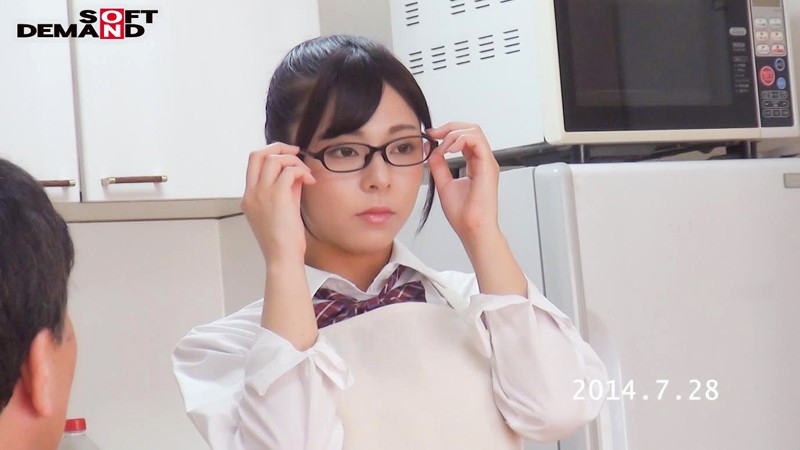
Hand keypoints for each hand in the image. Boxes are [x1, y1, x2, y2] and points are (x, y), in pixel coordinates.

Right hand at [240, 143, 315, 264]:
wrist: (282, 258)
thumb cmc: (283, 241)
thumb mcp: (282, 210)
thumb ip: (286, 190)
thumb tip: (296, 172)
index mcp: (249, 197)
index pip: (252, 164)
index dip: (271, 154)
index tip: (288, 156)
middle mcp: (252, 193)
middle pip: (257, 155)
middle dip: (278, 147)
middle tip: (296, 151)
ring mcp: (262, 194)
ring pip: (274, 159)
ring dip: (294, 161)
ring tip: (306, 173)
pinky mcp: (277, 197)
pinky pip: (289, 171)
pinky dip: (302, 171)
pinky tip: (311, 181)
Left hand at [425, 122, 499, 242]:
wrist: (472, 229)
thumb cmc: (463, 214)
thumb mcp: (444, 183)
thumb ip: (438, 165)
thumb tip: (431, 148)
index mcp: (475, 164)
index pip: (464, 137)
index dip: (446, 132)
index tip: (430, 135)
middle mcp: (483, 161)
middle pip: (470, 129)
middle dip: (449, 127)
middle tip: (433, 133)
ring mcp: (487, 162)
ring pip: (474, 131)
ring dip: (454, 133)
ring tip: (442, 146)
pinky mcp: (488, 166)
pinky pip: (477, 140)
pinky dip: (460, 139)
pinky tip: (449, 149)